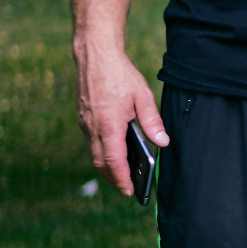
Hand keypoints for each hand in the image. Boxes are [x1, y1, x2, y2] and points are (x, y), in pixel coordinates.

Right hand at [75, 43, 165, 196]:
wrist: (95, 56)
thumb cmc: (120, 75)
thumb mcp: (143, 96)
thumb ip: (152, 121)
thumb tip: (163, 142)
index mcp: (109, 124)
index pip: (113, 160)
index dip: (121, 179)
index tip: (130, 191)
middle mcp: (93, 127)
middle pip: (100, 162)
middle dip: (113, 178)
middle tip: (128, 188)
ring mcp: (85, 123)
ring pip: (94, 153)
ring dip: (107, 166)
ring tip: (124, 174)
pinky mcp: (83, 118)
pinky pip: (91, 142)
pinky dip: (102, 152)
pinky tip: (115, 152)